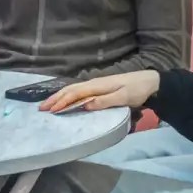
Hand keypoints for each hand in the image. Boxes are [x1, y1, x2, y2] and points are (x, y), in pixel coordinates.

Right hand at [42, 70, 160, 112]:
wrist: (150, 82)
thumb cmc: (137, 90)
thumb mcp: (123, 97)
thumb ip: (105, 101)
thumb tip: (85, 105)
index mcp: (98, 85)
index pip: (75, 93)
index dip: (62, 101)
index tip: (50, 110)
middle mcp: (94, 83)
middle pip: (70, 90)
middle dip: (55, 98)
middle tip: (41, 108)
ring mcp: (96, 85)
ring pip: (73, 90)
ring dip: (59, 97)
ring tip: (48, 105)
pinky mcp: (99, 88)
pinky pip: (79, 92)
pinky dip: (68, 96)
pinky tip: (64, 100)